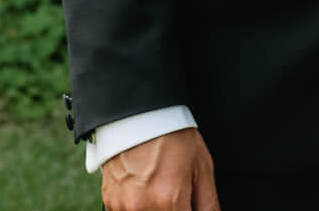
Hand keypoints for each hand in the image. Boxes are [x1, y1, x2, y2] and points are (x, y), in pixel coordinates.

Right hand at [101, 127, 219, 210]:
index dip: (189, 210)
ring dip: (157, 208)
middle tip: (179, 194)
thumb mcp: (201, 166)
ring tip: (161, 187)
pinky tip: (146, 189)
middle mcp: (142, 207)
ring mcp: (123, 206)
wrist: (138, 116)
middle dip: (174, 209)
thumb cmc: (171, 136)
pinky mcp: (111, 202)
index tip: (191, 204)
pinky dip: (140, 207)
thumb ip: (208, 203)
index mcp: (168, 199)